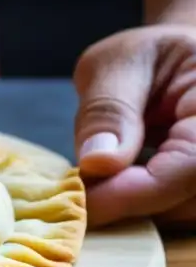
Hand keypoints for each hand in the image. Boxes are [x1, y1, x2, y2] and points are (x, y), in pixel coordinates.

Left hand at [73, 24, 195, 227]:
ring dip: (135, 204)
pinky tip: (116, 181)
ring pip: (184, 211)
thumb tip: (96, 163)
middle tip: (81, 190)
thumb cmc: (150, 54)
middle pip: (189, 199)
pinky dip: (141, 202)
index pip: (189, 168)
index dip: (133, 193)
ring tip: (101, 173)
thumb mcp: (118, 63)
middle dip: (130, 202)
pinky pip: (177, 207)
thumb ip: (108, 110)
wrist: (175, 59)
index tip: (82, 202)